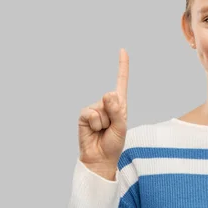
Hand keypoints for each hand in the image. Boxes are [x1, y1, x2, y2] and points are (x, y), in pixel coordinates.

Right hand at [77, 48, 128, 179]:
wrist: (99, 158)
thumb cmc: (113, 143)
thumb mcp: (121, 127)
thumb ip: (117, 111)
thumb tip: (108, 93)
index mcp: (119, 105)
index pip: (121, 82)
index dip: (122, 66)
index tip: (122, 50)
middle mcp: (106, 104)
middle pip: (112, 99)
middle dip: (115, 116)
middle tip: (111, 129)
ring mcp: (94, 108)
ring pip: (102, 109)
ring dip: (105, 123)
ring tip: (103, 131)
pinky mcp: (84, 115)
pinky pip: (92, 114)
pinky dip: (95, 124)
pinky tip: (94, 131)